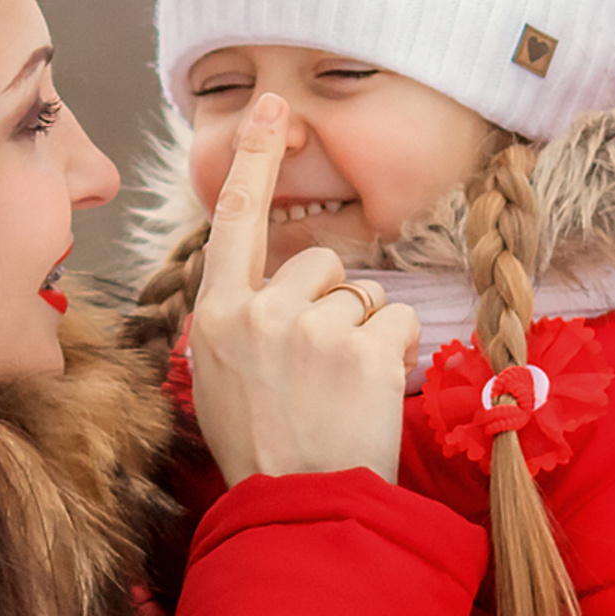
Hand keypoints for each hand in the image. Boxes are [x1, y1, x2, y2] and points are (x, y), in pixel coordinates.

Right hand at [181, 96, 418, 482]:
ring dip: (366, 333)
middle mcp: (258, 313)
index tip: (273, 105)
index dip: (255, 158)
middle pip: (322, 264)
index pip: (236, 220)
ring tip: (341, 390)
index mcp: (215, 315)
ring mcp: (311, 331)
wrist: (297, 510)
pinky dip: (397, 355)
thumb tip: (268, 279)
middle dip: (335, 303)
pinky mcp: (361, 353)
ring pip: (365, 295)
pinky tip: (368, 395)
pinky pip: (400, 324)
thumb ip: (239, 318)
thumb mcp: (219, 376)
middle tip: (321, 369)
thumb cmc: (263, 447)